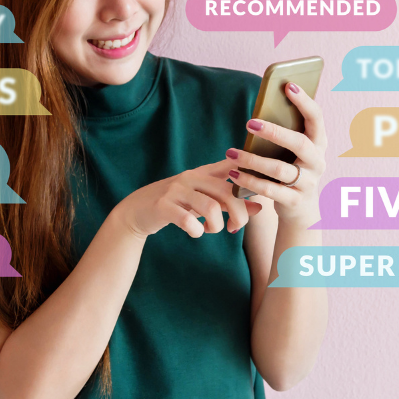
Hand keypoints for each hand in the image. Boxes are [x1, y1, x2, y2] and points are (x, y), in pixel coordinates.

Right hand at [110, 159, 262, 238]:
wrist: (137, 211)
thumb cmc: (177, 205)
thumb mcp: (204, 201)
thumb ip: (230, 202)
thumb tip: (260, 207)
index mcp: (203, 173)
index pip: (231, 166)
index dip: (249, 173)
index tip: (261, 186)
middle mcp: (190, 178)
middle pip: (226, 191)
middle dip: (238, 213)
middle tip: (236, 227)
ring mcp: (176, 191)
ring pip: (209, 207)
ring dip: (216, 225)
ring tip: (211, 229)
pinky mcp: (163, 206)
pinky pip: (188, 220)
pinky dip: (197, 231)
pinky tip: (196, 232)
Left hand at [226, 81, 326, 226]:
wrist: (300, 208)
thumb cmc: (291, 168)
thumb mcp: (292, 151)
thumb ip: (283, 132)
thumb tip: (260, 111)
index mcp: (318, 143)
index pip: (316, 118)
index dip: (305, 101)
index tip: (288, 85)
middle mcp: (317, 162)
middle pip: (300, 143)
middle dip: (274, 132)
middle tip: (249, 122)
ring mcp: (308, 183)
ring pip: (280, 169)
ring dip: (253, 160)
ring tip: (231, 153)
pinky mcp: (294, 201)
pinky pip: (270, 190)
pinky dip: (249, 181)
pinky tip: (233, 173)